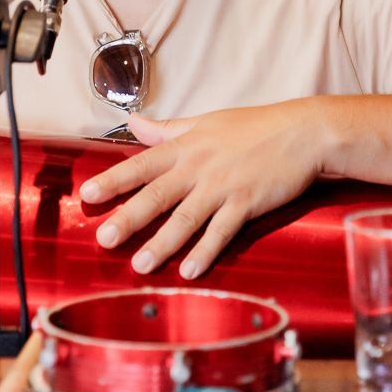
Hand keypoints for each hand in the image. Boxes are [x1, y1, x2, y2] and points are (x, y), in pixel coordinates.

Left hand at [79, 100, 327, 279]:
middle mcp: (199, 166)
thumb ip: (167, 129)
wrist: (303, 132)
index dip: (114, 180)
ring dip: (161, 243)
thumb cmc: (255, 127)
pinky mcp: (247, 202)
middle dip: (128, 218)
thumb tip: (133, 123)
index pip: (142, 164)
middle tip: (103, 240)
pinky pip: (222, 231)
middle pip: (157, 194)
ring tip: (139, 265)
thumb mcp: (206, 122)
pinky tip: (189, 270)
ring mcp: (223, 186)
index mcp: (186, 146)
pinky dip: (205, 252)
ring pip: (186, 218)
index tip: (88, 195)